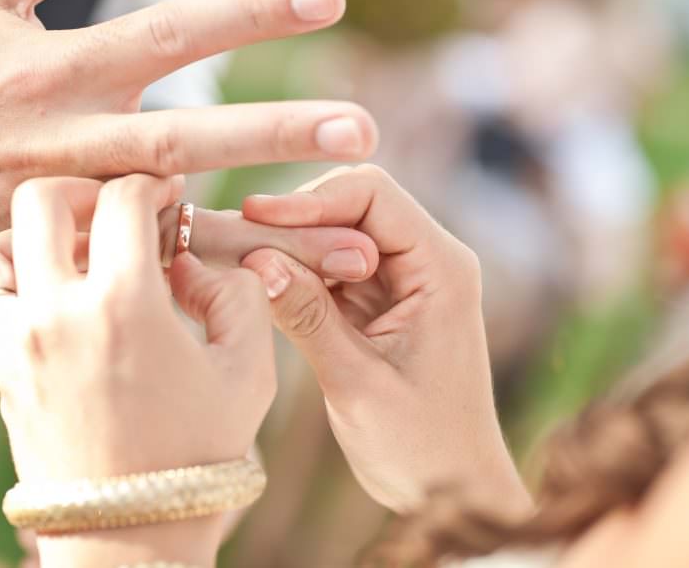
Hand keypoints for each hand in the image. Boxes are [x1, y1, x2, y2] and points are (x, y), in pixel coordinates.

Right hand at [0, 0, 373, 255]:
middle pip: (187, 136)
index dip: (250, 13)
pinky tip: (278, 291)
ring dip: (270, 237)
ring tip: (354, 252)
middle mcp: (65, 141)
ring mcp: (62, 208)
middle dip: (278, 135)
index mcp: (55, 66)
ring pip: (176, 225)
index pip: (170, 32)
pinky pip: (140, 271)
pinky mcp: (56, 253)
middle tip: (363, 134)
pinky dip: (210, 280)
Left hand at [0, 174, 275, 565]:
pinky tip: (46, 285)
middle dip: (84, 188)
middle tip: (115, 206)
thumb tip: (191, 259)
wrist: (130, 533)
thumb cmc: (198, 454)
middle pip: (42, 200)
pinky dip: (4, 272)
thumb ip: (238, 294)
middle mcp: (59, 313)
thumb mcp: (249, 370)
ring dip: (31, 230)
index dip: (151, 185)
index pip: (122, 199)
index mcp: (125, 306)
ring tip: (72, 246)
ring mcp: (19, 340)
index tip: (166, 197)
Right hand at [240, 166, 530, 515]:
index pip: (373, 195)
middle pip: (349, 205)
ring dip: (287, 247)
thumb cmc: (422, 449)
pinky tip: (256, 288)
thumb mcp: (356, 383)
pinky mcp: (375, 302)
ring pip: (331, 234)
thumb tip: (257, 259)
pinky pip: (326, 268)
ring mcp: (400, 280)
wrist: (452, 494)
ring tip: (236, 265)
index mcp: (441, 269)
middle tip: (237, 244)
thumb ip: (308, 318)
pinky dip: (292, 274)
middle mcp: (425, 262)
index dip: (310, 199)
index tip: (254, 217)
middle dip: (294, 221)